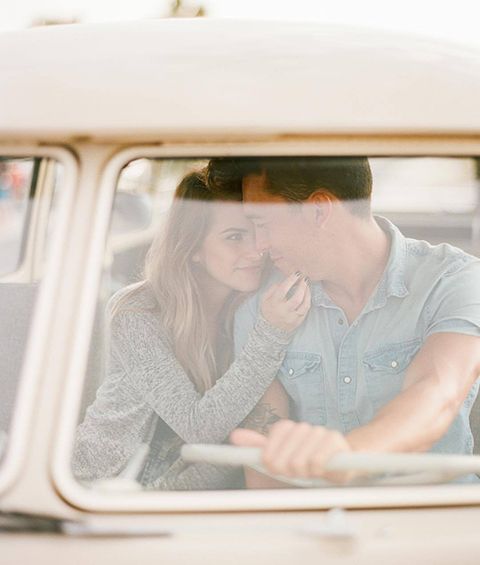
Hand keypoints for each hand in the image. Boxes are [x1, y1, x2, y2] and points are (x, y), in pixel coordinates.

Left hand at [231, 420, 353, 482]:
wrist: (334, 472)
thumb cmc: (300, 468)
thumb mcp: (275, 459)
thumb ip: (256, 448)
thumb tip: (235, 435)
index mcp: (287, 429)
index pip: (273, 439)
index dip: (272, 457)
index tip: (274, 468)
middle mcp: (303, 427)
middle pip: (286, 453)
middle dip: (288, 469)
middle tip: (295, 474)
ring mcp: (320, 432)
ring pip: (301, 457)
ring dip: (303, 471)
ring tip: (309, 473)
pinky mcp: (335, 441)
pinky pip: (318, 459)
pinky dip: (316, 470)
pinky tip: (320, 470)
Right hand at [260, 272, 310, 331]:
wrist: (270, 329)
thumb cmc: (268, 310)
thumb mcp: (265, 299)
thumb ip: (273, 289)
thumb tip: (284, 281)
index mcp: (274, 303)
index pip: (283, 289)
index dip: (291, 280)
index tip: (297, 273)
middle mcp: (284, 311)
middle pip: (297, 298)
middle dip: (302, 286)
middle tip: (304, 278)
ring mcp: (292, 318)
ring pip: (304, 304)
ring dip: (308, 293)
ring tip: (307, 285)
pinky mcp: (298, 322)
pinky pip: (306, 310)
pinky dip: (308, 301)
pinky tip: (307, 294)